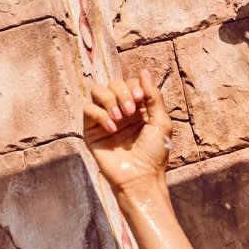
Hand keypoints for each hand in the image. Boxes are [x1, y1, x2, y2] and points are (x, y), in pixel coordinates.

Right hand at [83, 70, 171, 193]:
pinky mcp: (91, 130)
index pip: (130, 82)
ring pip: (97, 91)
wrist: (140, 177)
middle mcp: (120, 110)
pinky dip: (100, 115)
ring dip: (110, 100)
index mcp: (138, 107)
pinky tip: (112, 129)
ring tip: (120, 118)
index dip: (134, 86)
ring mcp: (104, 119)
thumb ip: (153, 96)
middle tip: (131, 112)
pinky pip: (88, 109)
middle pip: (113, 83)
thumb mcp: (160, 122)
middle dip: (122, 92)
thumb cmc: (154, 153)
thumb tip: (144, 71)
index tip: (140, 99)